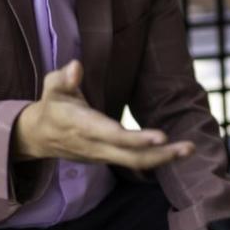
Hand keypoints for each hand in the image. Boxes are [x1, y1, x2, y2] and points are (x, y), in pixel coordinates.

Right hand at [12, 60, 193, 169]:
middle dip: (161, 154)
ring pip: (136, 162)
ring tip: (190, 148)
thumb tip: (75, 66)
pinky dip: (156, 158)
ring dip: (165, 158)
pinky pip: (135, 162)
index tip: (161, 137)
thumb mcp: (51, 87)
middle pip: (131, 157)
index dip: (136, 139)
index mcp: (82, 126)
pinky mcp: (109, 157)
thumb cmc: (51, 104)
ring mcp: (103, 155)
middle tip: (189, 147)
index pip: (112, 135)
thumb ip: (63, 78)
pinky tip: (177, 151)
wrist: (38, 136)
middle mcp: (95, 145)